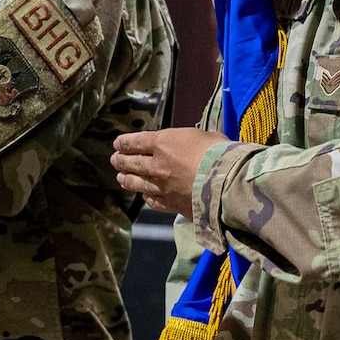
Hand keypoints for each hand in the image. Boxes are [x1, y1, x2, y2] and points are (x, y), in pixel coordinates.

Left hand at [111, 128, 225, 217]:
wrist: (225, 181)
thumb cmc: (219, 152)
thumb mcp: (203, 135)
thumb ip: (188, 141)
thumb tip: (188, 144)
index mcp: (162, 143)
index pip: (135, 142)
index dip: (124, 143)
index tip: (117, 144)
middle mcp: (157, 165)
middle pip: (132, 163)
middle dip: (121, 161)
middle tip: (115, 160)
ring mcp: (162, 187)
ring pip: (138, 183)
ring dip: (127, 180)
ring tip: (121, 178)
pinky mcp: (171, 204)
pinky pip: (154, 201)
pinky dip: (147, 198)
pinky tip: (144, 196)